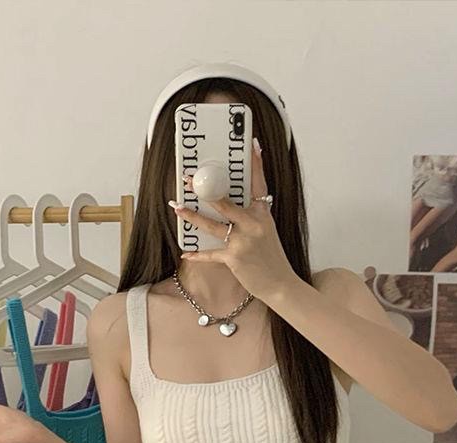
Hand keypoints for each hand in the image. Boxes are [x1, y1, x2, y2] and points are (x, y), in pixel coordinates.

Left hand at [172, 137, 299, 301]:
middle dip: (204, 190)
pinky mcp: (234, 258)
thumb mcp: (266, 231)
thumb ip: (251, 217)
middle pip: (225, 202)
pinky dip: (197, 254)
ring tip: (177, 208)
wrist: (280, 284)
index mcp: (263, 214)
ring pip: (212, 225)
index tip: (252, 144)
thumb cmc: (271, 258)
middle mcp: (254, 224)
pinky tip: (185, 253)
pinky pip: (210, 254)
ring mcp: (243, 241)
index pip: (259, 183)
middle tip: (189, 180)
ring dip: (192, 216)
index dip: (256, 163)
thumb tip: (228, 206)